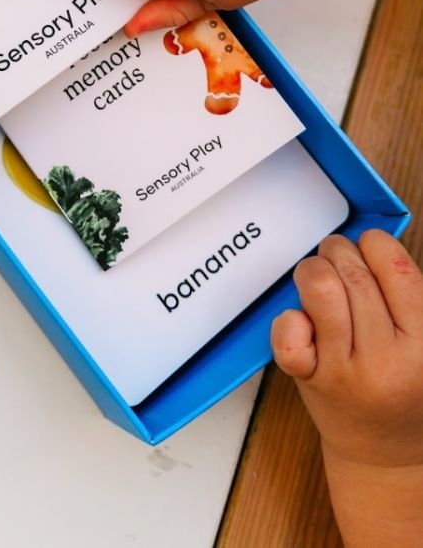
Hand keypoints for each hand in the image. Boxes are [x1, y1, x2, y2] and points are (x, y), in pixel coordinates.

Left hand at [272, 231, 422, 547]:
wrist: (383, 453)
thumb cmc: (400, 385)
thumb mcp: (421, 341)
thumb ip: (404, 297)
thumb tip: (370, 243)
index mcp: (422, 343)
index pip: (397, 269)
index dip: (374, 245)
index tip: (367, 247)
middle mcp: (385, 357)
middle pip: (352, 272)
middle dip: (338, 252)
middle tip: (337, 260)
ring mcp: (344, 370)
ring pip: (320, 289)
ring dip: (312, 270)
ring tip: (317, 279)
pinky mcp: (309, 379)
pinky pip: (288, 334)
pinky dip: (288, 317)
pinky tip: (301, 320)